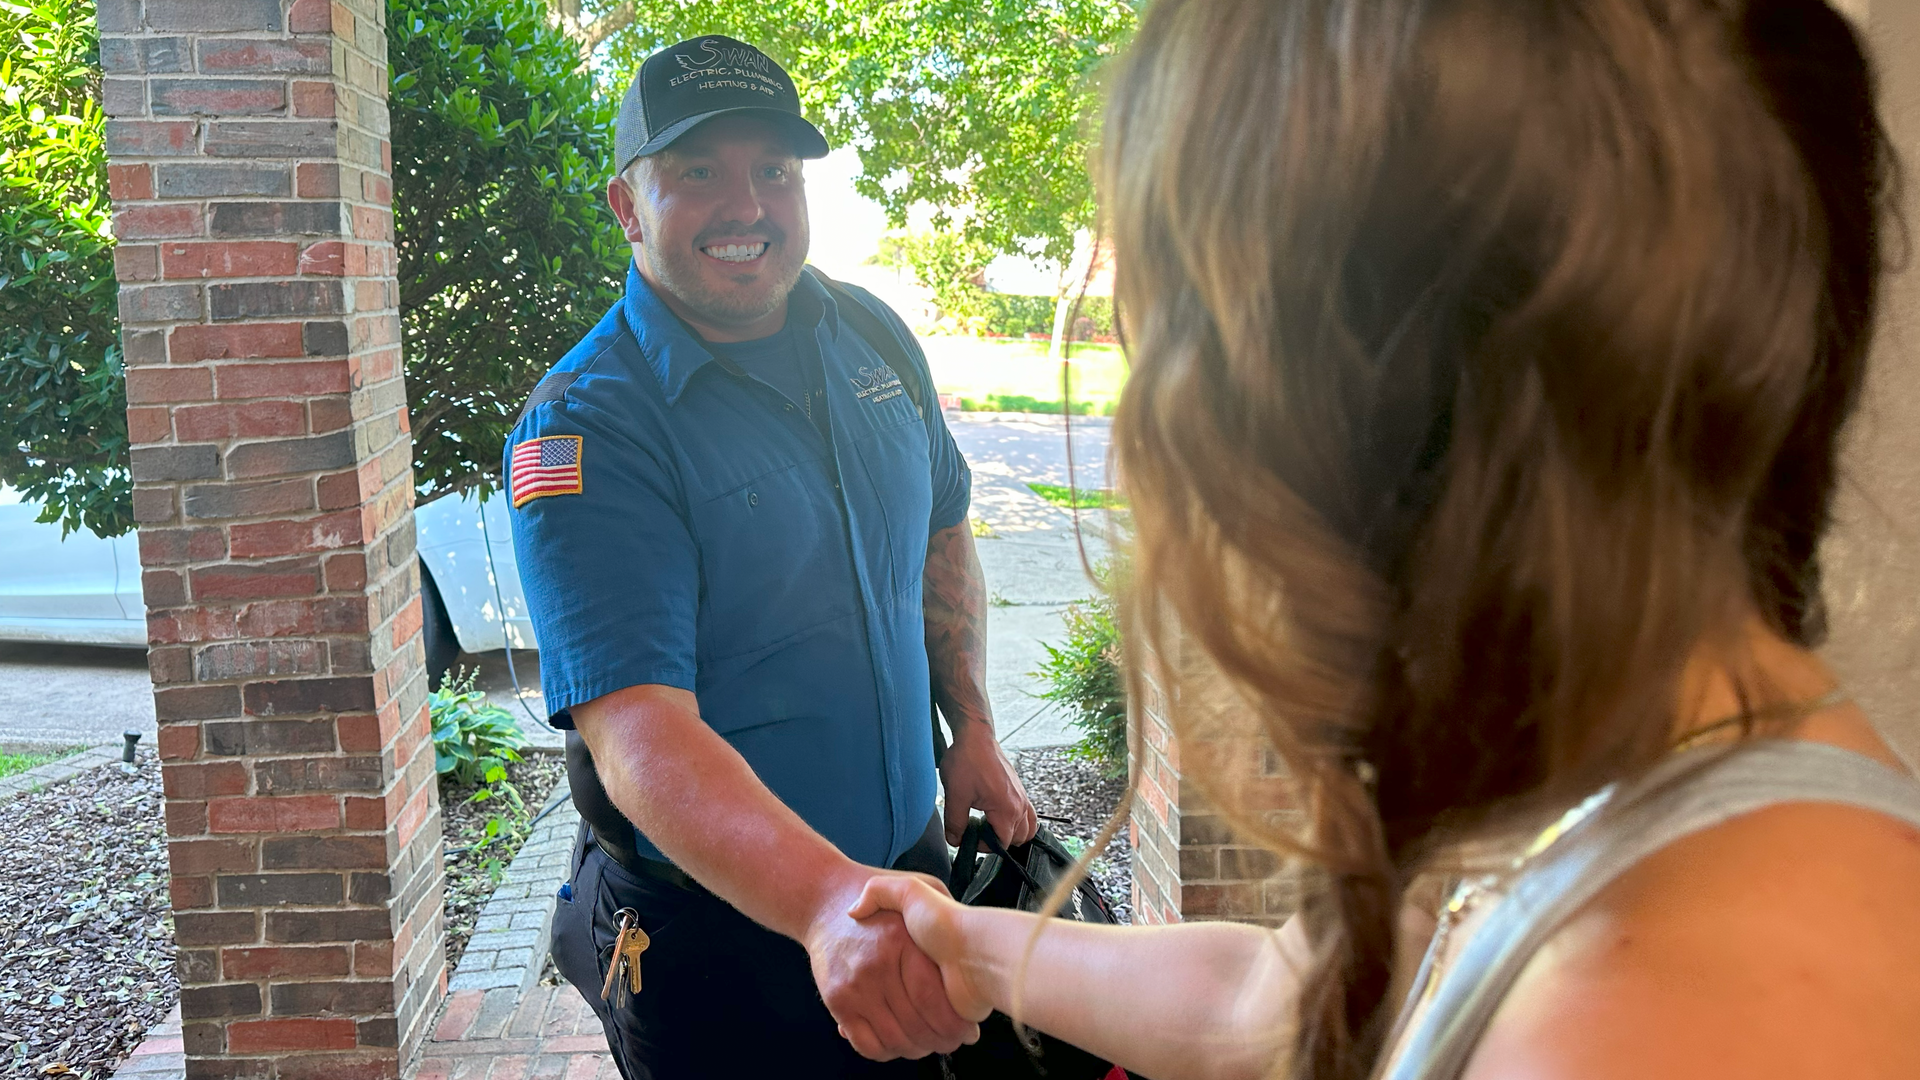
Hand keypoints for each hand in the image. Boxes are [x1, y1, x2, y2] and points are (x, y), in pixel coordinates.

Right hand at [805, 871, 980, 1060]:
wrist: (824, 899)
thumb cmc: (876, 897)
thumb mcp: (915, 885)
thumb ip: (944, 903)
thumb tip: (968, 939)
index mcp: (900, 942)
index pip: (932, 999)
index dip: (955, 1023)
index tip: (968, 1030)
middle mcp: (875, 967)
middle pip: (915, 1024)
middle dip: (941, 1041)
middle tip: (953, 1041)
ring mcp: (854, 987)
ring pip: (893, 1039)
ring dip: (916, 1050)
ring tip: (929, 1043)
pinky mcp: (837, 1001)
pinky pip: (865, 1042)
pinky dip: (886, 1052)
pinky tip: (898, 1043)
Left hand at [939, 725, 1037, 846]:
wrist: (976, 736)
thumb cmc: (968, 761)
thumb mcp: (955, 796)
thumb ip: (955, 823)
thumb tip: (955, 840)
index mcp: (1007, 809)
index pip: (1003, 843)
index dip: (985, 846)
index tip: (970, 838)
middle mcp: (1020, 804)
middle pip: (1019, 838)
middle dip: (1000, 841)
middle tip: (979, 832)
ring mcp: (1022, 796)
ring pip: (1028, 827)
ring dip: (1013, 833)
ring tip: (991, 826)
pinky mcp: (1019, 788)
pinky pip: (1028, 813)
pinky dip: (1018, 820)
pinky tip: (997, 814)